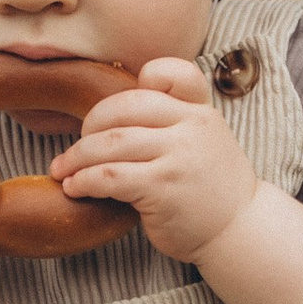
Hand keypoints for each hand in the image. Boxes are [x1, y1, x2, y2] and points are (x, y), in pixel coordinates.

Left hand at [51, 57, 259, 265]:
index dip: (136, 82)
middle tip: (77, 147)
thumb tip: (114, 114)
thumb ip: (175, 120)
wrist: (240, 231)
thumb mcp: (207, 141)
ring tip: (63, 170)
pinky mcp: (163, 188)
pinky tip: (75, 188)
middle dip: (90, 124)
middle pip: (124, 107)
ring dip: (77, 157)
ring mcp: (178, 156)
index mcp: (201, 110)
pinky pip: (110, 176)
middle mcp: (192, 126)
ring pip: (110, 143)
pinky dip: (84, 181)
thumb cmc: (212, 189)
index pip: (169, 72)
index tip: (117, 111)